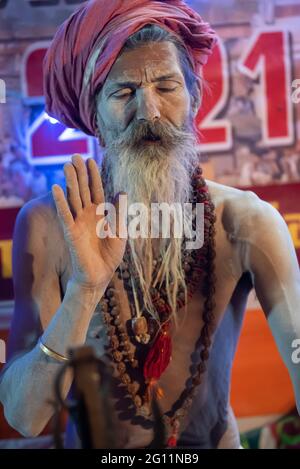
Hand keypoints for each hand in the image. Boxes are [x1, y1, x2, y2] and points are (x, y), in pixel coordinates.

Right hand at [52, 154, 126, 288]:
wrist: (100, 275)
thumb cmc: (110, 256)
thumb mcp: (120, 232)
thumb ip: (119, 212)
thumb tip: (122, 191)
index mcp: (100, 214)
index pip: (96, 190)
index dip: (93, 176)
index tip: (91, 160)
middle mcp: (87, 215)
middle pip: (82, 190)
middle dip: (80, 173)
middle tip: (75, 155)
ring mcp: (78, 222)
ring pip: (73, 198)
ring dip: (70, 181)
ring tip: (67, 165)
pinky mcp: (71, 232)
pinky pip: (65, 214)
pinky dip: (60, 201)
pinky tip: (56, 187)